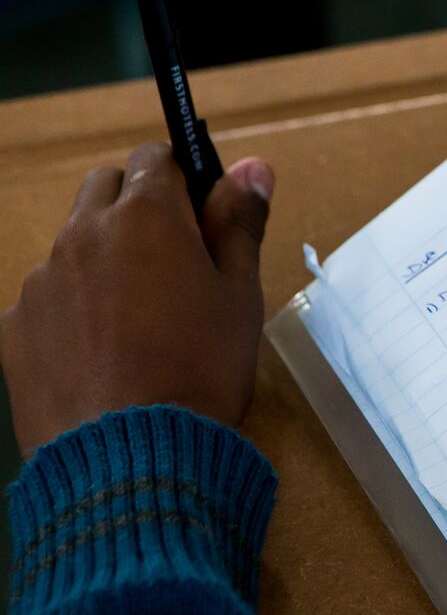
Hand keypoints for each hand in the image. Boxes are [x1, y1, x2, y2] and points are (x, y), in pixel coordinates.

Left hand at [0, 143, 274, 455]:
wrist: (132, 457)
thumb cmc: (201, 368)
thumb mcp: (240, 294)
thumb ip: (240, 223)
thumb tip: (254, 165)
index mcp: (146, 216)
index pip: (157, 158)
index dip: (183, 181)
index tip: (201, 216)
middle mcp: (83, 233)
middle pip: (104, 188)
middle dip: (135, 206)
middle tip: (171, 260)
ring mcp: (40, 280)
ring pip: (73, 244)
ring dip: (102, 258)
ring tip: (136, 319)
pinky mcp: (14, 327)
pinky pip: (46, 298)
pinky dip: (71, 309)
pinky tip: (101, 354)